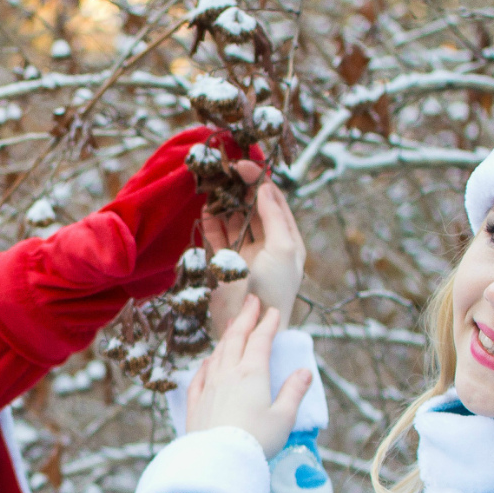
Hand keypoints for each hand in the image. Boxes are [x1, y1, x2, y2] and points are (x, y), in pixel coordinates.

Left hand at [184, 296, 313, 456]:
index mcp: (252, 374)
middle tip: (251, 301)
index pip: (260, 341)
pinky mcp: (196, 403)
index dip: (267, 324)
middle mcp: (227, 374)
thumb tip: (305, 372)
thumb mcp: (283, 418)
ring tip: (232, 324)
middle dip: (245, 318)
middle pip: (236, 339)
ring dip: (226, 336)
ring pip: (217, 354)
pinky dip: (207, 363)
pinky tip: (208, 361)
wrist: (219, 461)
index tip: (273, 311)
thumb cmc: (256, 441)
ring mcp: (208, 387)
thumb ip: (293, 392)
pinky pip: (199, 376)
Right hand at [201, 168, 305, 333]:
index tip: (244, 166)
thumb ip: (274, 217)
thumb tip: (265, 188)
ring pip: (233, 220)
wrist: (251, 326)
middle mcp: (267, 243)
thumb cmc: (274, 289)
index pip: (275, 201)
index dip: (261, 181)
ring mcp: (245, 253)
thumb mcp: (284, 249)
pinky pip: (217, 236)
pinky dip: (212, 222)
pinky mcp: (225, 263)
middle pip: (253, 207)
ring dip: (224, 203)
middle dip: (240, 188)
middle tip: (224, 171)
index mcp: (287, 239)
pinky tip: (207, 209)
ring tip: (213, 185)